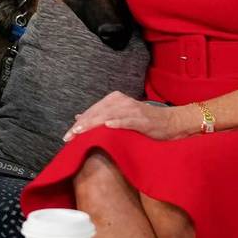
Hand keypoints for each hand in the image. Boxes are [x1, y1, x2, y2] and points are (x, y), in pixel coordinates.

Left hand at [61, 91, 194, 142]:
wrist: (170, 122)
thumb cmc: (142, 122)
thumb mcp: (118, 116)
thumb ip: (99, 115)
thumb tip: (78, 117)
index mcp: (113, 99)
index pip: (91, 111)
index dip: (78, 123)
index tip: (66, 137)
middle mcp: (120, 101)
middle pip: (96, 113)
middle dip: (81, 125)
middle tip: (69, 137)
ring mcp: (131, 109)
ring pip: (108, 115)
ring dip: (94, 124)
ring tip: (81, 132)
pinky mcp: (142, 118)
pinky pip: (127, 120)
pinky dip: (118, 123)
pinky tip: (108, 127)